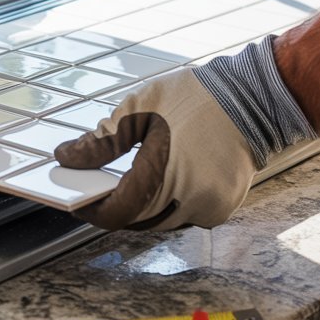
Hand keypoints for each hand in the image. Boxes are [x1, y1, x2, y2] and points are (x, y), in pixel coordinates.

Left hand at [54, 38, 319, 229]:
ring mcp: (208, 208)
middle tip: (94, 190)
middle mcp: (188, 199)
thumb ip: (100, 141)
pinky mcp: (222, 208)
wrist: (253, 98)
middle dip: (114, 207)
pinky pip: (183, 216)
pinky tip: (157, 185)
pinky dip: (165, 205)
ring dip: (139, 208)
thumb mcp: (138, 110)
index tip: (74, 202)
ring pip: (159, 221)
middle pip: (136, 220)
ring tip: (121, 185)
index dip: (92, 210)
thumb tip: (66, 158)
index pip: (117, 212)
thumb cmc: (194, 98)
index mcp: (163, 172)